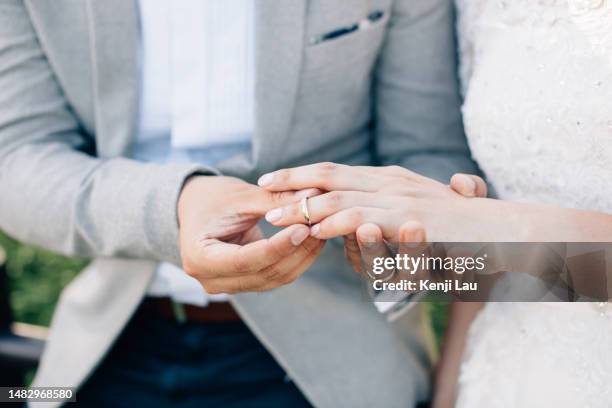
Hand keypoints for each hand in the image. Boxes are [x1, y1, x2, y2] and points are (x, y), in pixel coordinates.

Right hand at [178, 175, 324, 293]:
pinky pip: (276, 276)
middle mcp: (211, 280)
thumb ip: (274, 200)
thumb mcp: (240, 195)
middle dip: (296, 251)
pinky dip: (296, 258)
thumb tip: (313, 196)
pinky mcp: (245, 283)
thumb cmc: (211, 197)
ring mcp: (228, 285)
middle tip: (320, 225)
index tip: (304, 228)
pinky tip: (312, 238)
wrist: (196, 207)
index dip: (278, 247)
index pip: (245, 260)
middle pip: (264, 273)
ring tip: (320, 228)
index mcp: (199, 258)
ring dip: (302, 256)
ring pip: (275, 278)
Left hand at [259, 163, 491, 272]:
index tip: (275, 179)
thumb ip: (398, 213)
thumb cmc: (466, 228)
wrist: (508, 231)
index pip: (338, 172)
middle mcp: (392, 182)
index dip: (304, 174)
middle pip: (331, 176)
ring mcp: (400, 199)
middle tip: (262, 188)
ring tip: (275, 215)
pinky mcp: (411, 220)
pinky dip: (336, 223)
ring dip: (305, 206)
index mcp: (391, 179)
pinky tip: (314, 231)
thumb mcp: (426, 215)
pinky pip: (365, 218)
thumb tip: (375, 219)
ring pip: (341, 196)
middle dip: (293, 183)